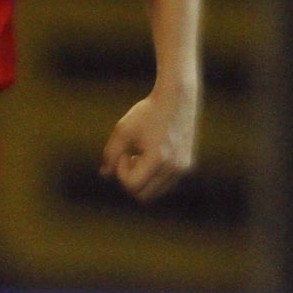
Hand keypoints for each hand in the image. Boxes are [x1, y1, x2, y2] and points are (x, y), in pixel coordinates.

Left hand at [101, 87, 196, 202]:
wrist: (177, 97)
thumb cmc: (147, 112)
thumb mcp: (123, 130)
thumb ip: (110, 154)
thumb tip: (105, 175)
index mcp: (158, 159)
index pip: (132, 186)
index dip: (121, 172)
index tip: (124, 153)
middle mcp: (174, 167)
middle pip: (143, 195)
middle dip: (131, 180)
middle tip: (130, 157)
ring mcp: (183, 168)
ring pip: (155, 192)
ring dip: (143, 179)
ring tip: (139, 156)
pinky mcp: (187, 165)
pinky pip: (165, 184)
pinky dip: (153, 176)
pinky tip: (149, 155)